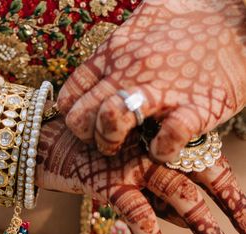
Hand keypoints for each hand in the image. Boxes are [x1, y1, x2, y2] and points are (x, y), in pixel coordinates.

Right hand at [36, 117, 245, 233]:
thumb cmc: (93, 157)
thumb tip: (189, 221)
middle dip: (236, 218)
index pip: (213, 168)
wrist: (46, 143)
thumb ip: (160, 192)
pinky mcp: (112, 183)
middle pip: (209, 183)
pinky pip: (141, 220)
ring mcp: (137, 163)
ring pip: (184, 200)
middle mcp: (159, 148)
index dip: (238, 198)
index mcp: (166, 142)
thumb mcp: (134, 171)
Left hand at [57, 0, 245, 161]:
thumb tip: (99, 66)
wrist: (239, 18)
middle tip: (110, 142)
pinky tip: (166, 147)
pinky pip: (166, 140)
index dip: (74, 117)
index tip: (90, 124)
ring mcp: (160, 90)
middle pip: (80, 119)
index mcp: (113, 55)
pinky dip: (162, 152)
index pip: (69, 97)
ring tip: (133, 144)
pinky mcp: (194, 108)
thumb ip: (117, 50)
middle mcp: (128, 74)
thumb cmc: (191, 21)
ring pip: (110, 123)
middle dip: (89, 138)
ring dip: (114, 144)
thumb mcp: (142, 24)